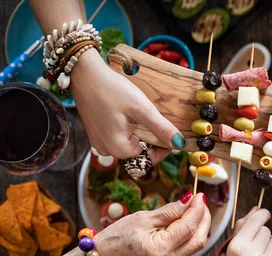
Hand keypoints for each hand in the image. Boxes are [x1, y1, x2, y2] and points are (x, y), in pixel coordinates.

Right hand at [70, 51, 184, 162]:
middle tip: (154, 117)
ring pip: (129, 143)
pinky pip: (118, 136)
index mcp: (118, 149)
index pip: (149, 157)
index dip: (163, 147)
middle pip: (139, 151)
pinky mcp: (96, 133)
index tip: (172, 133)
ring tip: (139, 114)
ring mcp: (99, 142)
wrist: (84, 74)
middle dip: (150, 138)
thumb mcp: (141, 108)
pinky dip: (127, 128)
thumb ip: (161, 128)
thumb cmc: (111, 89)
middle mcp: (106, 151)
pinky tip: (127, 113)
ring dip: (139, 132)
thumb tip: (179, 143)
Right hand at [94, 192, 210, 255]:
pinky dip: (190, 234)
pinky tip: (187, 221)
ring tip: (196, 209)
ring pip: (195, 246)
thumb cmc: (116, 237)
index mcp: (160, 249)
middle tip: (201, 201)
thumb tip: (189, 200)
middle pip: (198, 240)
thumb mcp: (142, 219)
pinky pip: (186, 249)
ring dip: (199, 226)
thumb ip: (169, 211)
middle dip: (204, 219)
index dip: (197, 210)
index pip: (188, 227)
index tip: (199, 195)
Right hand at [217, 209, 271, 255]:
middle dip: (262, 238)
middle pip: (267, 231)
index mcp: (236, 248)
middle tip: (255, 253)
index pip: (256, 220)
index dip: (262, 215)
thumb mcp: (230, 254)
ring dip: (271, 249)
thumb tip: (257, 208)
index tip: (265, 215)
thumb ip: (242, 229)